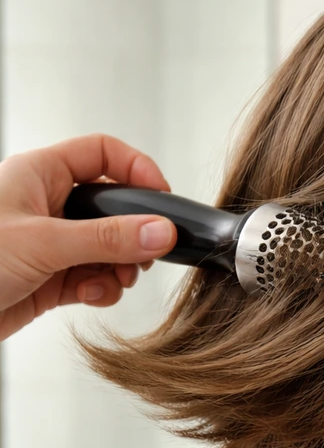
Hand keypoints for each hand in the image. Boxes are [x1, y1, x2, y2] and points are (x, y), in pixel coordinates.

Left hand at [0, 134, 176, 340]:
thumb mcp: (44, 243)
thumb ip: (108, 238)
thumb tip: (161, 231)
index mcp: (38, 175)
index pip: (102, 153)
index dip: (136, 169)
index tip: (162, 199)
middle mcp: (47, 204)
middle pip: (113, 206)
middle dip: (134, 232)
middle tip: (146, 253)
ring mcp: (50, 242)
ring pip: (109, 246)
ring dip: (121, 265)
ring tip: (116, 280)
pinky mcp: (50, 277)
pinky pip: (93, 276)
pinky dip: (101, 287)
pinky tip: (91, 294)